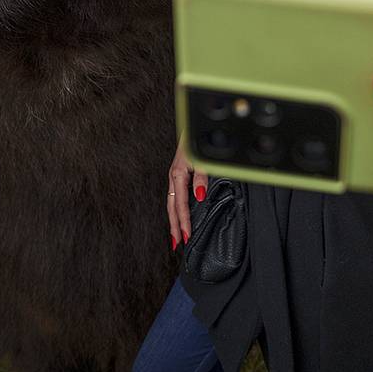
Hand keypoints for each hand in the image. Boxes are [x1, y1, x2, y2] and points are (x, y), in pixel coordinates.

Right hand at [166, 134, 208, 250]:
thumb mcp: (201, 159)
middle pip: (171, 207)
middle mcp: (173, 177)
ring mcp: (174, 176)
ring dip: (174, 220)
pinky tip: (179, 216)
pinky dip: (176, 209)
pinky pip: (175, 196)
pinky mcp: (178, 175)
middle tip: (177, 244)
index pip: (180, 204)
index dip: (184, 221)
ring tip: (176, 236)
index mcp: (178, 175)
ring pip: (172, 203)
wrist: (192, 127)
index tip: (187, 235)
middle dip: (174, 226)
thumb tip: (198, 196)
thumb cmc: (195, 141)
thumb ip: (201, 177)